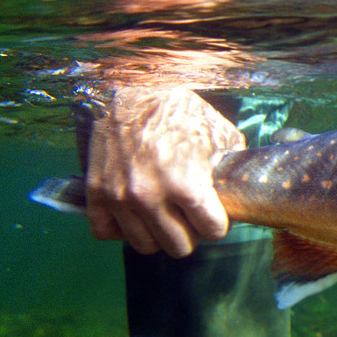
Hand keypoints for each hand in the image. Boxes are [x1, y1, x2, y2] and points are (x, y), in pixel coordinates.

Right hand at [85, 87, 244, 257]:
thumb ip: (230, 169)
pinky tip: (134, 214)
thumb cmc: (182, 112)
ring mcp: (119, 196)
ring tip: (165, 214)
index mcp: (186, 184)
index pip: (212, 232)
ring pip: (145, 245)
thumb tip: (240, 190)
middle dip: (190, 233)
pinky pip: (105, 232)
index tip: (214, 213)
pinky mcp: (95, 192)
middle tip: (190, 216)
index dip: (217, 223)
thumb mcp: (220, 135)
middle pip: (179, 246)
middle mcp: (150, 196)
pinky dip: (121, 228)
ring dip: (158, 233)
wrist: (135, 90)